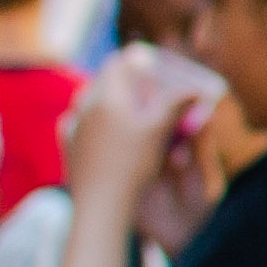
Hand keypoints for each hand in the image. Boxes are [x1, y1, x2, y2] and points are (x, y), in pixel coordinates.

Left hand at [71, 46, 225, 206]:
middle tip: (148, 89)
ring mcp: (74, 126)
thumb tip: (197, 89)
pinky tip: (107, 132)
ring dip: (111, 101)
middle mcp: (85, 106)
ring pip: (92, 102)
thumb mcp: (160, 132)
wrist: (101, 206)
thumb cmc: (133, 165)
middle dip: (127, 81)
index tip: (154, 64)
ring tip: (131, 112)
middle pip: (105, 81)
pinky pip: (81, 122)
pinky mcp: (69, 146)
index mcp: (107, 96)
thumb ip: (176, 105)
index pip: (119, 63)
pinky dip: (96, 121)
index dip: (137, 60)